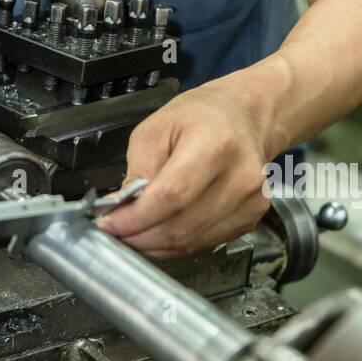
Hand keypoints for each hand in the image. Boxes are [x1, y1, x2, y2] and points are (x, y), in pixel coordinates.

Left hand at [98, 81, 269, 258]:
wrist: (244, 116)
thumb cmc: (201, 116)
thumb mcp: (155, 129)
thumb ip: (138, 172)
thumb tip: (121, 210)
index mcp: (216, 143)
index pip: (173, 196)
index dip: (137, 217)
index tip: (110, 223)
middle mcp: (240, 176)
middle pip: (182, 227)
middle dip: (139, 236)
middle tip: (115, 231)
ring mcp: (249, 201)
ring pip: (191, 242)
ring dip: (155, 244)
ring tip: (133, 230)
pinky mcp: (250, 218)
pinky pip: (204, 243)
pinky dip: (175, 243)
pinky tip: (160, 228)